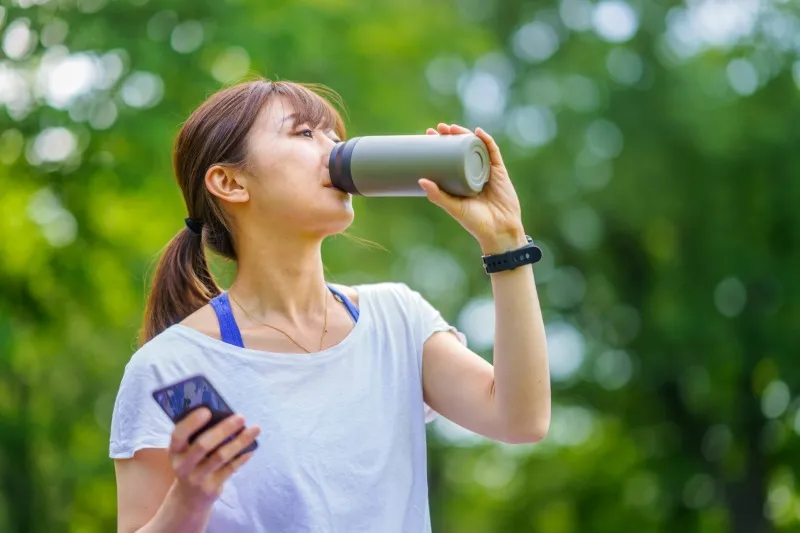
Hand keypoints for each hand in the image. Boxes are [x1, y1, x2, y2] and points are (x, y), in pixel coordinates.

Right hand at [168, 408, 259, 509]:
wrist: (189, 499)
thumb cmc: (192, 464)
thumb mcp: (187, 452)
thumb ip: (199, 436)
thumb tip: (226, 415)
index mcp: (175, 451)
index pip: (178, 435)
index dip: (191, 423)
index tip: (207, 411)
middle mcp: (183, 465)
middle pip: (203, 445)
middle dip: (224, 429)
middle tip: (241, 417)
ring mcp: (197, 478)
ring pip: (220, 457)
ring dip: (240, 441)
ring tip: (254, 429)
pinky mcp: (211, 488)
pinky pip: (230, 469)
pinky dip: (242, 457)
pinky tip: (251, 448)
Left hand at [419, 123, 525, 253]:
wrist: (499, 230)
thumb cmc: (475, 223)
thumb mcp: (453, 208)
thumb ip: (438, 196)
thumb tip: (421, 180)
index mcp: (460, 181)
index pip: (447, 158)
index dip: (438, 146)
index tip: (427, 136)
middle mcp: (472, 173)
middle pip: (461, 149)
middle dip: (450, 136)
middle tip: (437, 129)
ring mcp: (486, 171)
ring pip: (475, 147)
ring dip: (465, 134)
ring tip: (452, 128)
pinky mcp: (499, 171)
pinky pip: (493, 152)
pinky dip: (486, 140)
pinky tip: (478, 131)